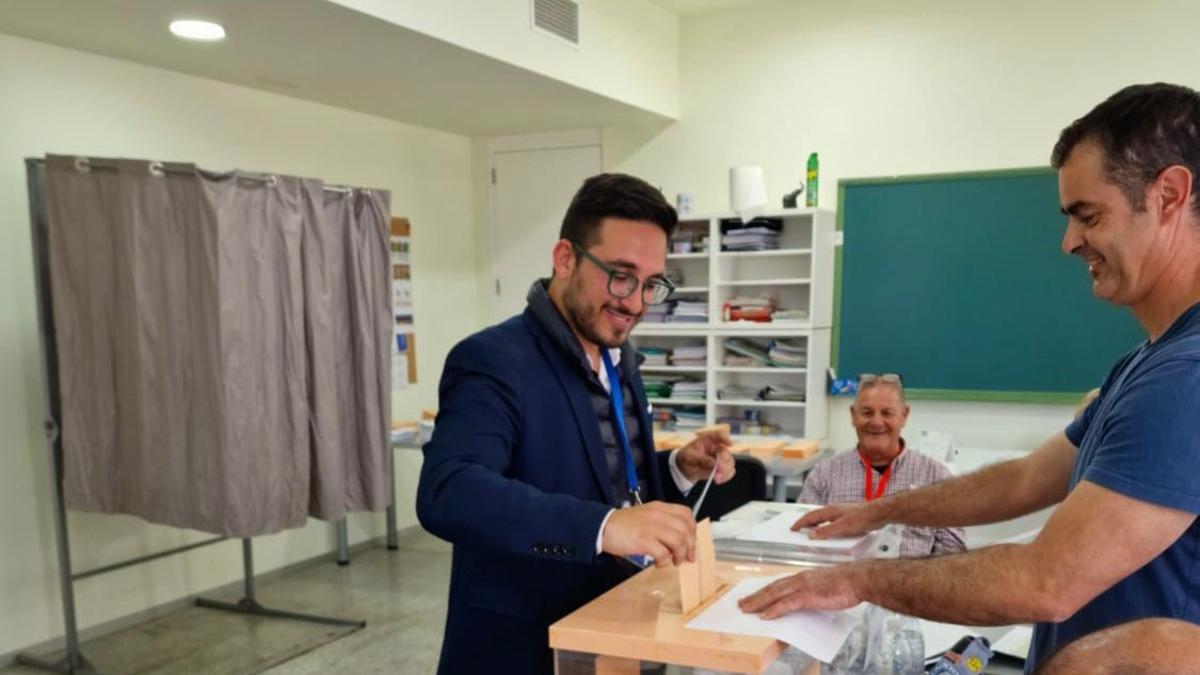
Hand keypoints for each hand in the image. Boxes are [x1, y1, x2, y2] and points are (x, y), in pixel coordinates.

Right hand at [602, 501, 696, 566]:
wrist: (602, 527)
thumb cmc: (622, 524)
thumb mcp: (645, 515)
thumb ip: (661, 522)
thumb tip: (678, 539)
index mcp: (659, 508)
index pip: (686, 514)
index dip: (692, 529)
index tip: (690, 541)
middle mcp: (658, 515)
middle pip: (686, 529)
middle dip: (690, 547)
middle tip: (687, 558)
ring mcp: (651, 527)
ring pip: (679, 541)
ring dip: (680, 555)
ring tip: (673, 561)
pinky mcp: (644, 540)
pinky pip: (664, 553)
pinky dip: (664, 561)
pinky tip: (659, 563)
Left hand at [677, 429, 735, 483]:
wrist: (686, 468)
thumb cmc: (687, 457)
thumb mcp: (689, 458)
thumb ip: (702, 460)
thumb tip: (715, 465)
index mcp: (708, 440)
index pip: (719, 435)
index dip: (725, 438)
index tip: (729, 444)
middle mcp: (717, 447)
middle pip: (725, 452)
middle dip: (724, 462)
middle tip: (719, 470)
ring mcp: (721, 457)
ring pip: (730, 462)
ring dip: (725, 471)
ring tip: (716, 478)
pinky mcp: (723, 467)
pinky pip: (730, 471)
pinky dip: (726, 476)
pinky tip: (719, 480)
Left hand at [737, 566, 861, 617]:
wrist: (857, 578)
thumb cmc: (846, 582)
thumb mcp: (825, 585)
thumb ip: (813, 590)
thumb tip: (807, 599)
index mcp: (803, 576)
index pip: (779, 583)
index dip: (765, 590)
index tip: (753, 595)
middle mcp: (799, 578)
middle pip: (772, 588)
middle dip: (756, 596)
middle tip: (741, 603)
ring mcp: (803, 586)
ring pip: (775, 594)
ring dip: (759, 602)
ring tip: (746, 608)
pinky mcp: (808, 595)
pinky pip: (787, 603)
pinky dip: (775, 609)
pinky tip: (766, 615)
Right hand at [791, 502, 883, 538]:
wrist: (879, 513)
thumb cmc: (862, 517)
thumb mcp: (842, 527)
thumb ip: (826, 532)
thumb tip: (811, 535)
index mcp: (829, 511)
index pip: (810, 516)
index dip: (800, 523)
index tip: (793, 528)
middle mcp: (833, 510)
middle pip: (815, 516)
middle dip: (806, 523)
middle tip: (799, 530)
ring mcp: (841, 513)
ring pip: (824, 519)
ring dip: (816, 525)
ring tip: (811, 532)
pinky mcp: (848, 517)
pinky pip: (832, 522)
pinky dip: (826, 527)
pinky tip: (830, 533)